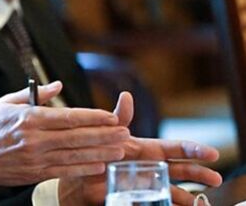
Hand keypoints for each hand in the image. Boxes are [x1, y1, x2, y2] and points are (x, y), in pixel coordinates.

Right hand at [0, 81, 128, 204]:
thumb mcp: (4, 103)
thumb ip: (34, 95)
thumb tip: (58, 85)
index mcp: (28, 119)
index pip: (68, 117)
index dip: (92, 117)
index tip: (110, 116)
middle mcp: (34, 140)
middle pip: (77, 137)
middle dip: (104, 135)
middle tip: (125, 132)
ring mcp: (35, 159)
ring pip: (75, 155)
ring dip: (101, 152)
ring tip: (120, 149)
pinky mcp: (35, 173)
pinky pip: (65, 171)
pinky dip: (84, 168)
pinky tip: (100, 164)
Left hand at [59, 92, 222, 205]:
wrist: (75, 175)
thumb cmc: (94, 150)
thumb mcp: (107, 132)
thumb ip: (119, 118)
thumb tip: (127, 96)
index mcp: (147, 150)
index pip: (175, 148)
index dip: (194, 150)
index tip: (212, 153)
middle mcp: (151, 168)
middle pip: (181, 171)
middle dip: (199, 174)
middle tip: (216, 179)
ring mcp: (146, 185)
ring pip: (174, 191)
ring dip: (189, 197)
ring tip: (202, 204)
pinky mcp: (136, 199)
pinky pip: (157, 204)